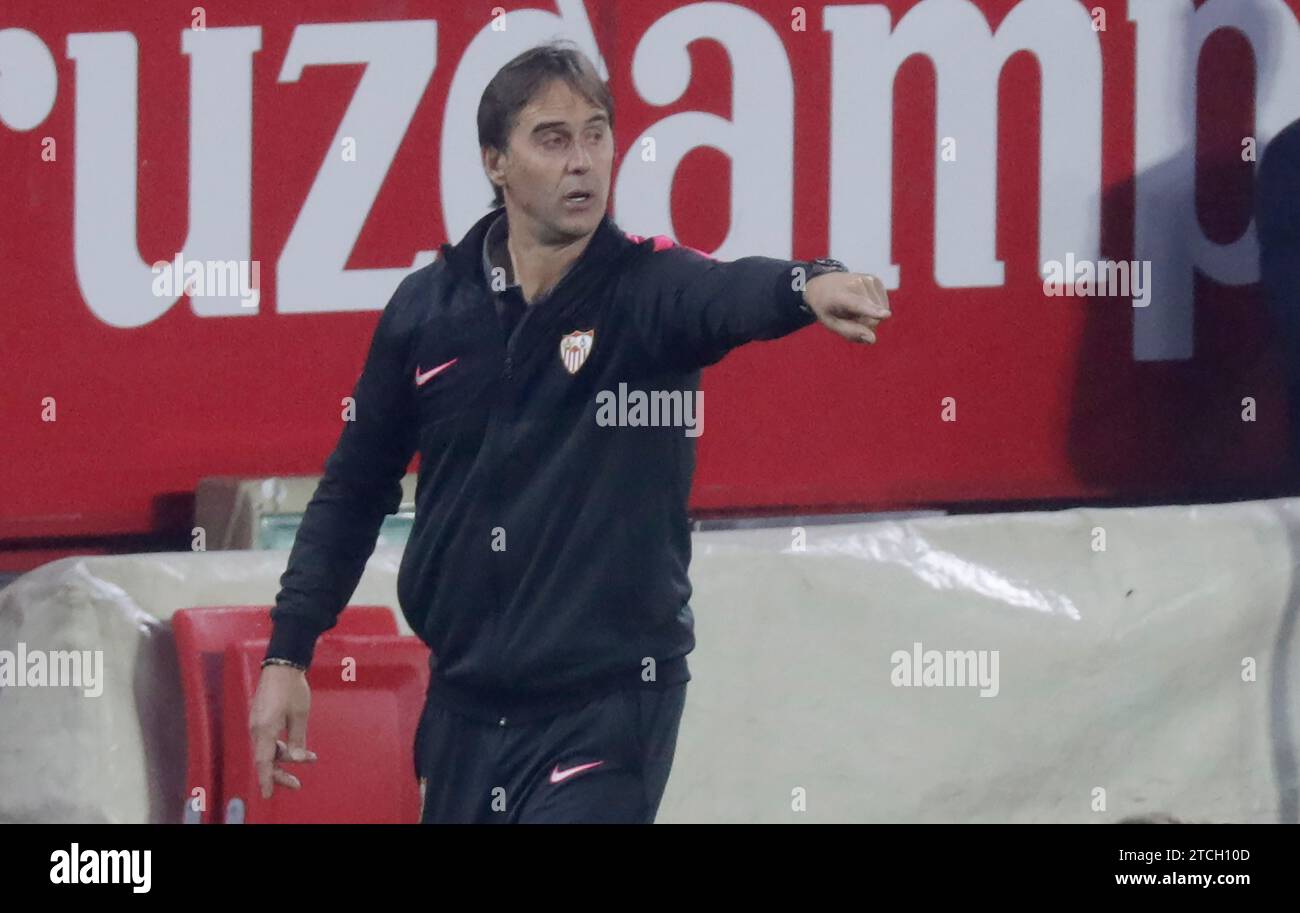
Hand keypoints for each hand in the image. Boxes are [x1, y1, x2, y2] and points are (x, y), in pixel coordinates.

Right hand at [248, 664, 316, 798]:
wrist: (282, 665)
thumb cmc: (292, 688)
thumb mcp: (300, 715)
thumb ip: (297, 739)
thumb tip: (298, 759)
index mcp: (265, 729)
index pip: (264, 762)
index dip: (266, 780)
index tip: (268, 795)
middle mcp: (256, 729)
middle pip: (265, 759)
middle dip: (280, 773)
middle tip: (297, 784)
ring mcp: (256, 724)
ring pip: (267, 750)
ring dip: (285, 758)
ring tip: (310, 759)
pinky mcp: (259, 719)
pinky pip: (267, 740)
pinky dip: (280, 747)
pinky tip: (297, 747)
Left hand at [803, 272, 890, 343]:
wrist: (824, 283)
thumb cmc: (828, 308)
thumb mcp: (831, 323)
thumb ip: (850, 332)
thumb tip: (872, 339)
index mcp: (839, 296)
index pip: (858, 305)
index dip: (872, 311)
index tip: (887, 315)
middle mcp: (854, 283)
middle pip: (872, 319)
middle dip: (863, 323)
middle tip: (847, 314)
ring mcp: (867, 279)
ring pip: (880, 312)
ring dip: (869, 316)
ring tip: (853, 307)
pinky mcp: (876, 280)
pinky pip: (883, 305)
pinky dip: (874, 308)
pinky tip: (861, 301)